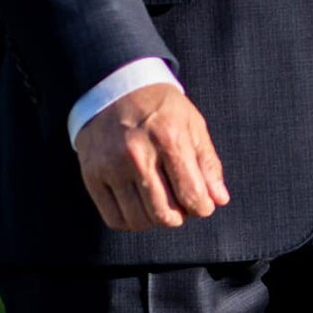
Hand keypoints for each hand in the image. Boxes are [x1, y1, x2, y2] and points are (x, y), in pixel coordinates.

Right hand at [74, 83, 229, 231]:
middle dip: (180, 217)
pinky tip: (140, 206)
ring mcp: (111, 167)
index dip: (202, 208)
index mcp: (168, 138)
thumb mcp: (193, 125)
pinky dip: (132, 221)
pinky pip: (114, 219)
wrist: (115, 91)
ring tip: (162, 203)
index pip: (191, 193)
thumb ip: (208, 164)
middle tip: (182, 205)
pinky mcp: (92, 177)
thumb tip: (220, 200)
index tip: (203, 205)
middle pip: (164, 213)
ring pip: (139, 220)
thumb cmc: (161, 109)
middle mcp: (137, 154)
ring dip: (156, 220)